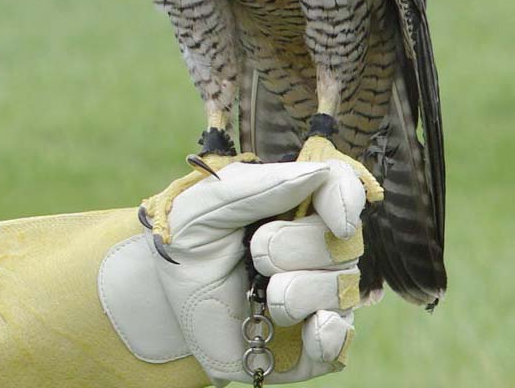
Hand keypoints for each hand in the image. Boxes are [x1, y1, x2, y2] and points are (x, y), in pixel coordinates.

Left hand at [101, 160, 368, 384]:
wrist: (166, 302)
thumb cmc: (188, 242)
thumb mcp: (206, 205)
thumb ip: (260, 186)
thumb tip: (319, 172)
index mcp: (296, 201)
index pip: (343, 187)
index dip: (347, 199)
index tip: (336, 219)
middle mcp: (317, 245)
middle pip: (345, 240)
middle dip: (298, 246)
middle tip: (256, 251)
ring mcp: (318, 294)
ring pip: (343, 288)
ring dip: (301, 291)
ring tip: (265, 295)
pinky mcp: (310, 341)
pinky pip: (340, 339)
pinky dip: (329, 335)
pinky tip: (307, 330)